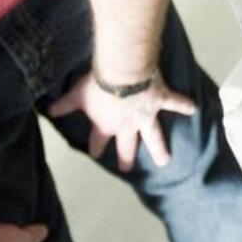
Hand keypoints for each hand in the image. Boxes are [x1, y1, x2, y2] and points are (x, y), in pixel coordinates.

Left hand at [47, 72, 197, 171]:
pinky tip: (193, 109)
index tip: (94, 154)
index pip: (98, 141)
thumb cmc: (98, 84)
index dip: (95, 147)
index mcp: (106, 125)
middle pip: (127, 147)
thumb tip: (48, 110)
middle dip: (127, 158)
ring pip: (154, 136)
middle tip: (127, 169)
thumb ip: (64, 105)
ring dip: (160, 148)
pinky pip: (175, 103)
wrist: (122, 72)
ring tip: (164, 160)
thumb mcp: (77, 95)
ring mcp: (146, 115)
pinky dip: (184, 105)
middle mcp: (127, 126)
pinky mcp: (160, 100)